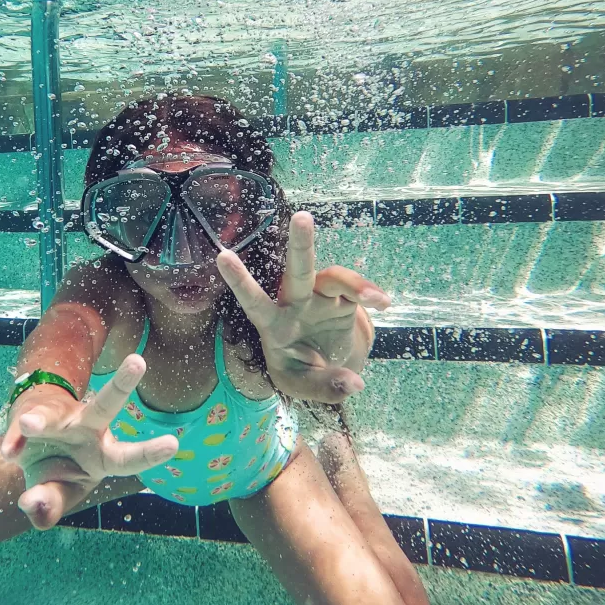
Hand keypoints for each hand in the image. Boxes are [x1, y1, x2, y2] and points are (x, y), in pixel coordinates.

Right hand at [0, 355, 178, 529]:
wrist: (28, 446)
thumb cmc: (56, 472)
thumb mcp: (57, 494)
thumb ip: (50, 503)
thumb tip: (33, 504)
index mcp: (104, 455)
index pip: (129, 457)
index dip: (150, 453)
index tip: (173, 444)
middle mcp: (86, 429)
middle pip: (105, 405)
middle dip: (121, 384)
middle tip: (138, 362)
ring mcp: (58, 420)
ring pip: (53, 414)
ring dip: (40, 420)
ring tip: (28, 425)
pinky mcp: (30, 416)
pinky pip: (19, 430)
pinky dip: (13, 441)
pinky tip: (10, 452)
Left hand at [216, 210, 390, 401]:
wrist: (328, 364)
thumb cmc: (303, 371)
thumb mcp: (306, 386)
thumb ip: (326, 387)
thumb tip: (354, 385)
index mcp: (273, 325)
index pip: (254, 301)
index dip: (240, 281)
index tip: (222, 256)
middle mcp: (295, 303)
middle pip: (296, 271)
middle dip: (299, 244)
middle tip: (302, 217)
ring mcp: (320, 297)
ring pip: (332, 276)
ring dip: (353, 281)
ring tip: (371, 298)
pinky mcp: (343, 298)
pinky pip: (356, 290)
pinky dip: (369, 294)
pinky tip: (382, 303)